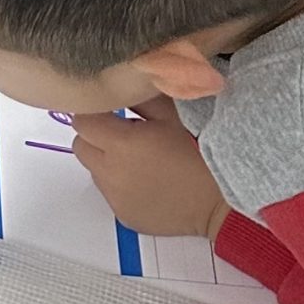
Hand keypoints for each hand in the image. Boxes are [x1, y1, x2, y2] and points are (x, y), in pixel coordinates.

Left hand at [68, 97, 226, 237]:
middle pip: (82, 147)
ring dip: (108, 163)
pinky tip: (148, 183)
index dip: (95, 114)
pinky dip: (121, 186)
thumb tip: (119, 87)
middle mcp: (111, 173)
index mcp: (121, 144)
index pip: (82, 122)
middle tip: (123, 136)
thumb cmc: (200, 153)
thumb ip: (140, 98)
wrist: (221, 201)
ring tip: (140, 161)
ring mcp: (115, 198)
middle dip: (96, 138)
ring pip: (95, 172)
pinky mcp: (124, 216)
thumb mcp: (172, 115)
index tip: (111, 113)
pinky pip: (111, 195)